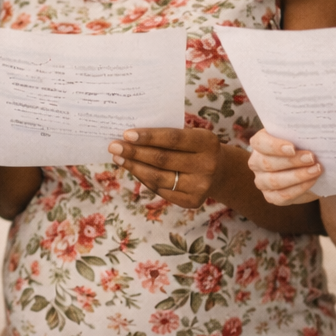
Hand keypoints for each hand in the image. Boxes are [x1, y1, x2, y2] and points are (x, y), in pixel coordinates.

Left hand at [108, 127, 224, 207]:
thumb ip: (168, 136)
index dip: (148, 137)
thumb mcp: (192, 136)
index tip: (126, 134)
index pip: (172, 139)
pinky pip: (160, 190)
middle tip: (114, 146)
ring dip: (134, 167)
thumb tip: (131, 138)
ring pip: (158, 177)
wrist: (220, 172)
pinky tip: (134, 169)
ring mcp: (200, 186)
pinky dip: (144, 179)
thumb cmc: (197, 148)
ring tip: (119, 158)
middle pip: (162, 159)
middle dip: (134, 152)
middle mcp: (206, 165)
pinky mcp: (192, 201)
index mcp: (207, 142)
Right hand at [247, 129, 322, 204]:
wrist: (308, 166)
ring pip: (274, 181)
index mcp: (259, 143)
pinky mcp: (270, 196)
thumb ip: (301, 133)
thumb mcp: (300, 136)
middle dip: (292, 161)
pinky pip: (281, 196)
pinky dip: (298, 189)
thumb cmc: (302, 146)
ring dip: (297, 176)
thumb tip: (312, 132)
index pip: (260, 143)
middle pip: (268, 163)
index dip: (274, 146)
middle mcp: (256, 162)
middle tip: (311, 158)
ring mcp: (261, 181)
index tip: (292, 148)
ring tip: (316, 170)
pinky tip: (312, 181)